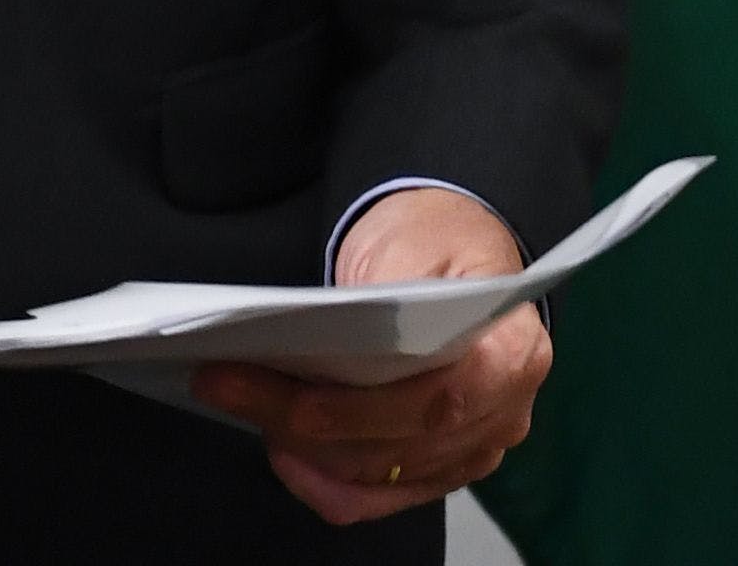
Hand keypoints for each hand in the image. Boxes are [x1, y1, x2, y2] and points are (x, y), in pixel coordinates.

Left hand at [191, 185, 547, 525]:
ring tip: (243, 407)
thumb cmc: (437, 240)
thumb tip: (318, 341)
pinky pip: (378, 496)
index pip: (433, 401)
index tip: (281, 394)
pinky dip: (325, 484)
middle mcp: (503, 414)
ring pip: (378, 474)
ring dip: (304, 450)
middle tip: (226, 385)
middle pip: (396, 444)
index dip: (353, 410)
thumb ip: (381, 298)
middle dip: (302, 423)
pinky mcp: (441, 468)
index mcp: (512, 351)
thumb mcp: (413, 245)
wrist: (457, 248)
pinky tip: (284, 455)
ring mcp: (475, 449)